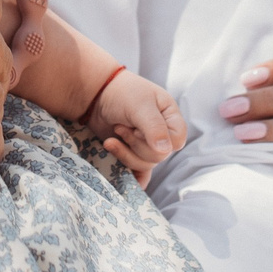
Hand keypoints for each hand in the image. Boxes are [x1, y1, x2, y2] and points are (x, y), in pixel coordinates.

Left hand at [87, 69, 185, 186]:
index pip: (177, 140)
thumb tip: (165, 151)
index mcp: (170, 117)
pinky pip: (138, 173)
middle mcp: (162, 133)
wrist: (95, 95)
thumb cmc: (121, 93)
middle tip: (120, 127)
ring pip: (145, 164)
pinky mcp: (132, 154)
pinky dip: (131, 176)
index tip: (139, 128)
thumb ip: (154, 127)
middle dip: (136, 143)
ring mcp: (147, 145)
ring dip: (126, 152)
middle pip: (159, 156)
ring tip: (113, 135)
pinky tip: (123, 178)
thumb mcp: (139, 105)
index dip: (159, 139)